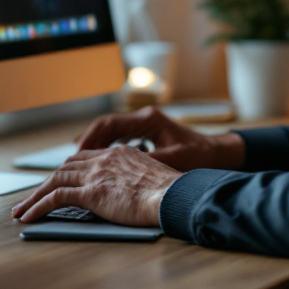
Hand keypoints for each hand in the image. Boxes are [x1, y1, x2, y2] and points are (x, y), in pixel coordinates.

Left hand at [11, 146, 179, 224]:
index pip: (85, 158)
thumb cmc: (171, 193)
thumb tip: (135, 192)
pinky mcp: (90, 193)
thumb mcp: (152, 178)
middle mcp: (104, 159)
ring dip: (35, 196)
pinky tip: (29, 216)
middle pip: (66, 168)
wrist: (174, 195)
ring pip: (55, 181)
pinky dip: (38, 206)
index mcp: (119, 153)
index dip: (69, 170)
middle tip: (33, 196)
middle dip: (47, 182)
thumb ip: (136, 179)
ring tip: (22, 210)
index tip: (58, 181)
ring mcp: (96, 174)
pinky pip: (56, 197)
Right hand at [75, 106, 244, 171]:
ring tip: (79, 163)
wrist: (216, 152)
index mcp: (148, 120)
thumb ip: (148, 162)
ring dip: (95, 145)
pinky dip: (106, 148)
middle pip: (105, 126)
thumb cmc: (199, 156)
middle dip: (87, 142)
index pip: (110, 124)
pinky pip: (118, 137)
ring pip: (110, 131)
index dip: (90, 138)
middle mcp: (143, 118)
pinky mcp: (145, 133)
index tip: (77, 153)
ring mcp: (144, 124)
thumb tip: (121, 170)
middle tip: (71, 161)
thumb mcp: (174, 160)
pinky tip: (97, 162)